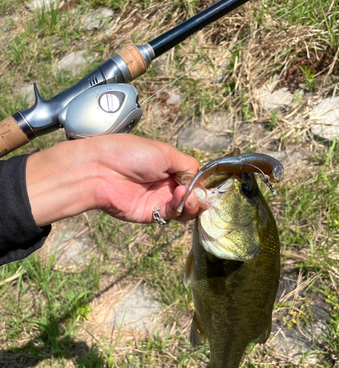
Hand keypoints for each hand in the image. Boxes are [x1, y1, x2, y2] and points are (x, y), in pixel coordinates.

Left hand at [26, 134, 199, 226]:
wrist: (101, 169)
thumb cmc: (130, 153)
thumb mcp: (165, 152)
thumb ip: (187, 164)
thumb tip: (200, 178)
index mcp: (169, 167)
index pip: (193, 178)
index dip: (202, 182)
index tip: (208, 182)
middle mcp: (166, 185)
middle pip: (192, 196)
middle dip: (200, 195)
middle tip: (199, 192)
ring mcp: (159, 200)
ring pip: (186, 209)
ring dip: (193, 203)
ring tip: (190, 194)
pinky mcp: (151, 214)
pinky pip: (172, 214)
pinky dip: (180, 206)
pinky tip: (181, 195)